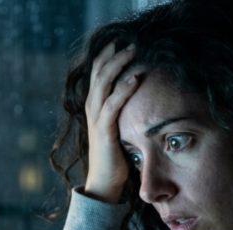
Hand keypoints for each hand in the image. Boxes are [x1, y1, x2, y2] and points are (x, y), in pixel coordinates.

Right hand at [83, 41, 141, 203]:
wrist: (104, 184)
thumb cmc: (115, 158)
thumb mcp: (118, 129)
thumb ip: (123, 114)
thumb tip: (140, 101)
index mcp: (95, 107)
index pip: (97, 74)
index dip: (106, 56)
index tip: (119, 43)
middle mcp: (92, 109)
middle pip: (99, 73)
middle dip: (114, 55)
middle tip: (130, 42)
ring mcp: (96, 119)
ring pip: (103, 84)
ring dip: (118, 65)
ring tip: (133, 51)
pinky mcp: (103, 131)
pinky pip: (112, 105)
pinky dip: (123, 90)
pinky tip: (135, 79)